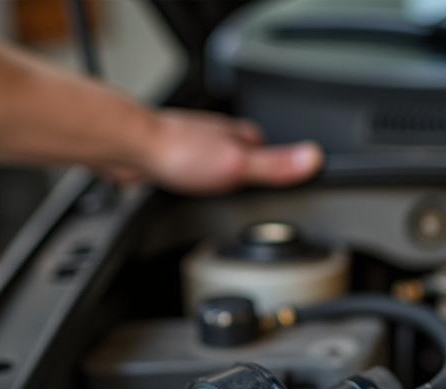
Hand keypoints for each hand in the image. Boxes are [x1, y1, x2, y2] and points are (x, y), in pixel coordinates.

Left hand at [115, 109, 322, 194]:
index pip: (268, 147)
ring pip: (215, 162)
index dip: (276, 165)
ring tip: (225, 195)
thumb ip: (275, 166)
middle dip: (247, 173)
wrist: (132, 150)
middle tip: (254, 193)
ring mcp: (193, 145)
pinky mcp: (171, 158)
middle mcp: (217, 136)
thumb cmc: (179, 153)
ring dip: (219, 177)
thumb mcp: (238, 166)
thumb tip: (313, 159)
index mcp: (238, 135)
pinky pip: (191, 172)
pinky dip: (196, 182)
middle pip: (242, 154)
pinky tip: (192, 191)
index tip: (286, 178)